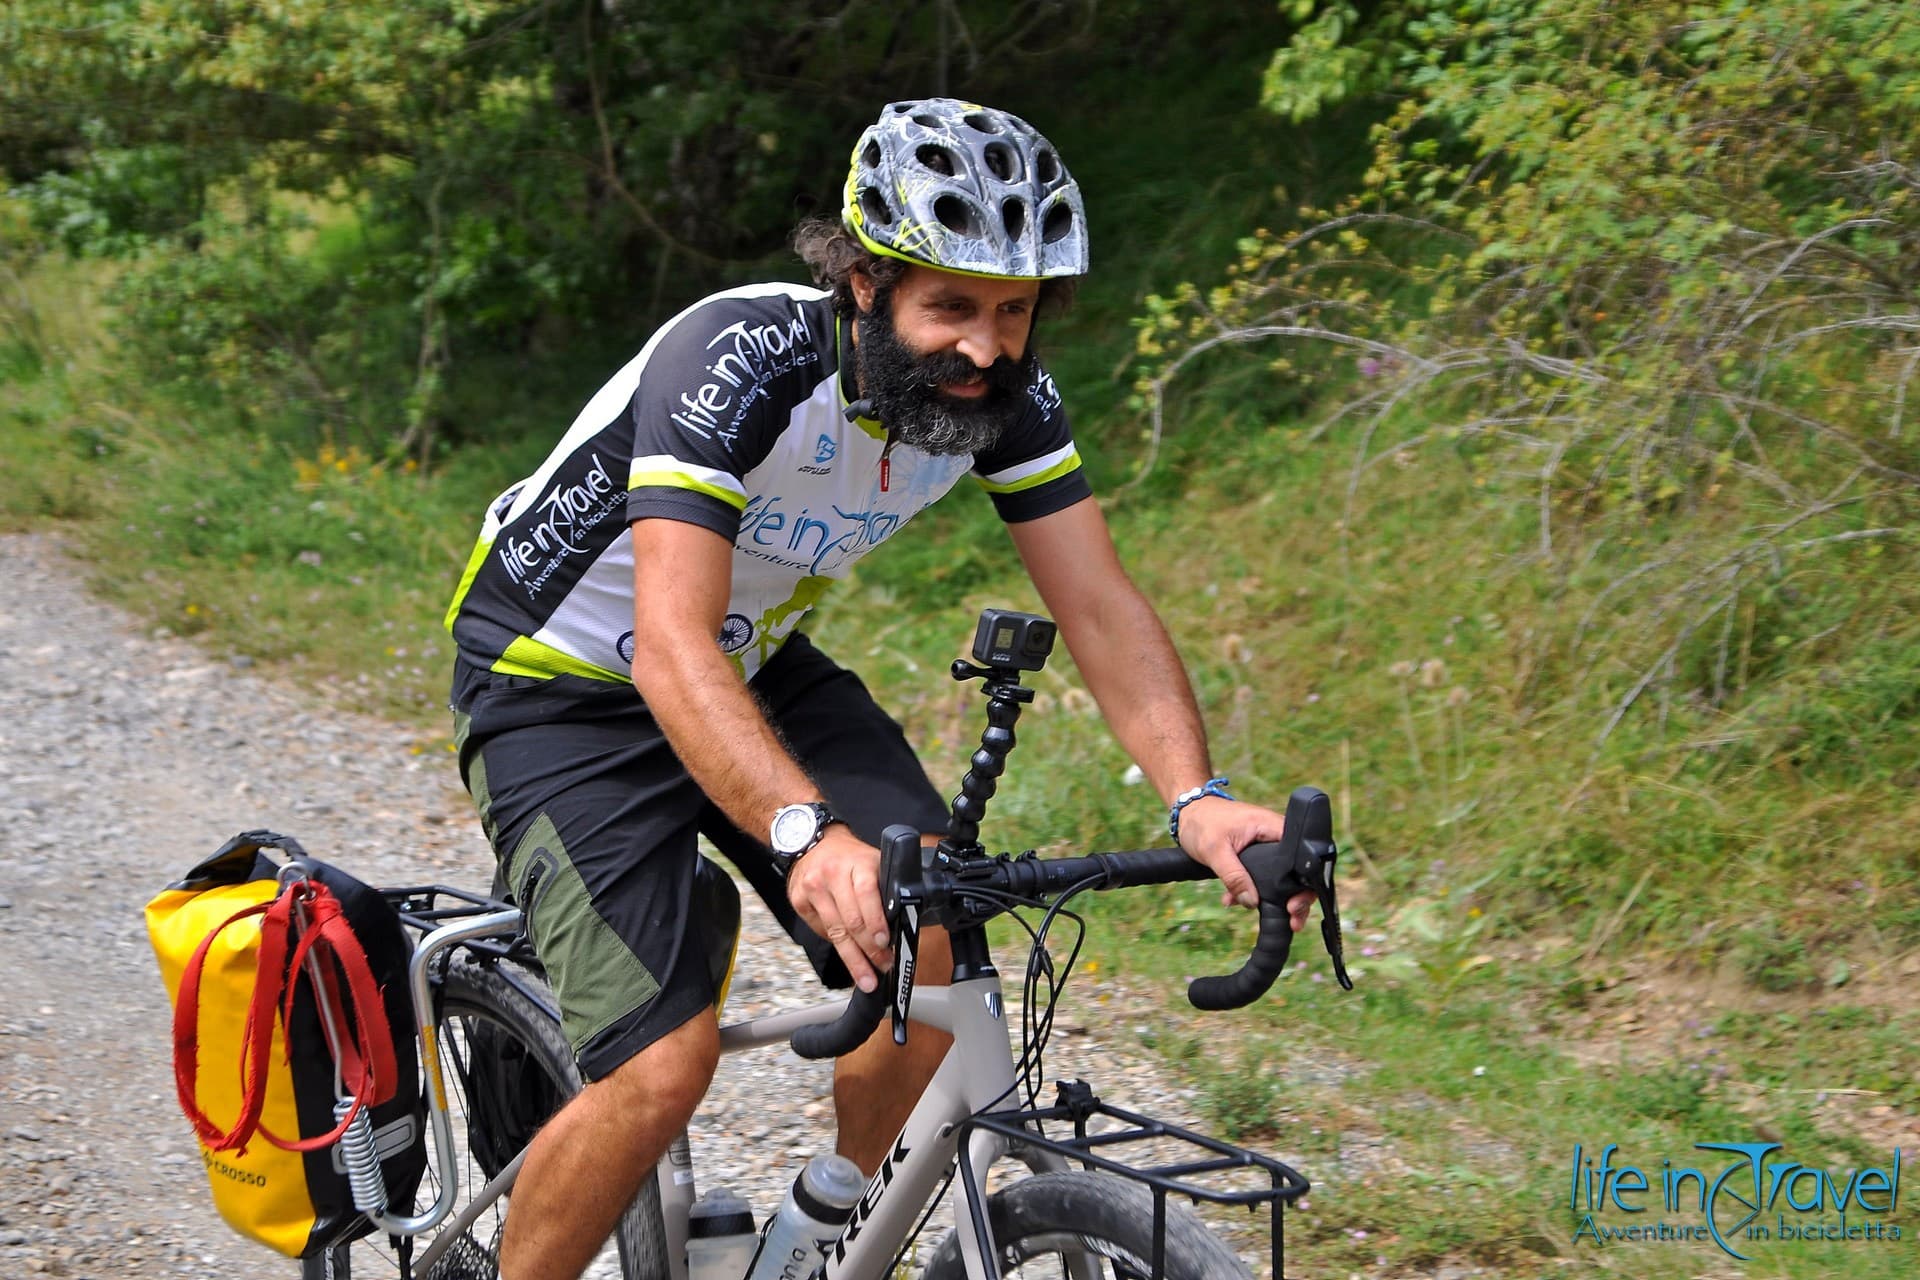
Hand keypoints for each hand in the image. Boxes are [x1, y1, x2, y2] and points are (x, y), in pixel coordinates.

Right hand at [783, 826, 893, 993]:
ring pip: (835, 932)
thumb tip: (901, 925)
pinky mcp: (800, 901)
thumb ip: (885, 888)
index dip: (876, 921)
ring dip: (854, 958)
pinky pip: (822, 931)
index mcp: (857, 862)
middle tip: (882, 967)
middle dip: (869, 950)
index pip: (866, 893)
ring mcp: (813, 888)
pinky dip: (837, 945)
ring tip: (867, 976)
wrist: (812, 842)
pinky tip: (849, 955)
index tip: (885, 942)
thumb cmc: (850, 857)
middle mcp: (832, 874)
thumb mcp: (873, 862)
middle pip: (851, 920)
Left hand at [1175, 796, 1314, 932]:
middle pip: (1298, 869)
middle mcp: (1274, 835)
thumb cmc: (1202, 822)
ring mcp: (1267, 844)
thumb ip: (1234, 877)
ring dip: (1275, 897)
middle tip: (1292, 918)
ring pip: (1282, 875)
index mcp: (1271, 827)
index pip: (1301, 855)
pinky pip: (1263, 874)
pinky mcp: (1257, 853)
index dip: (1304, 883)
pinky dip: (1254, 890)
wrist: (1188, 812)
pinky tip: (1236, 901)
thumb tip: (1251, 901)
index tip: (1294, 904)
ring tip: (1271, 916)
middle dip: (1296, 896)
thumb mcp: (1215, 851)